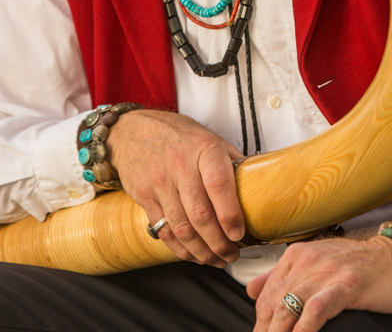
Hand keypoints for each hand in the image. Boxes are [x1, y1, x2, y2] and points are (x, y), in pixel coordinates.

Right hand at [106, 109, 244, 265]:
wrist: (133, 131)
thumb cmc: (179, 136)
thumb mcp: (210, 139)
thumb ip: (231, 163)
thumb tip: (259, 188)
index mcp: (204, 149)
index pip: (219, 185)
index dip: (230, 214)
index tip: (239, 234)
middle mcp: (180, 166)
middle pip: (200, 214)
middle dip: (218, 242)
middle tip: (231, 255)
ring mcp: (160, 183)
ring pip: (182, 228)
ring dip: (201, 251)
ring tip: (216, 260)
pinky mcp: (144, 197)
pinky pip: (164, 230)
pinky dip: (180, 249)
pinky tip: (193, 255)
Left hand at [247, 234, 391, 331]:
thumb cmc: (361, 265)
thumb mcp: (317, 263)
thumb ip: (283, 275)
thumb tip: (251, 290)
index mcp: (296, 256)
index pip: (265, 297)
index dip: (261, 325)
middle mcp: (307, 261)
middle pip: (273, 305)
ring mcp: (327, 272)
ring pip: (289, 307)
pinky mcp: (347, 284)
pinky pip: (317, 308)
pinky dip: (304, 328)